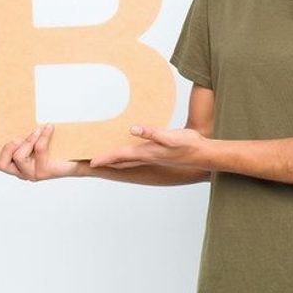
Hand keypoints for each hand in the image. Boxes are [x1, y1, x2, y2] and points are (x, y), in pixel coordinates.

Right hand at [0, 123, 80, 181]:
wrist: (78, 159)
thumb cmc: (55, 148)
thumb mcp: (35, 139)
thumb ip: (23, 134)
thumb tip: (16, 118)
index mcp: (15, 165)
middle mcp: (21, 172)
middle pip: (1, 163)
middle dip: (7, 147)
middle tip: (18, 137)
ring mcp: (32, 174)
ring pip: (18, 156)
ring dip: (27, 140)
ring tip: (37, 130)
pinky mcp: (44, 172)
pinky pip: (38, 150)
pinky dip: (42, 136)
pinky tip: (49, 128)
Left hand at [88, 126, 209, 169]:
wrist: (204, 154)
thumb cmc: (189, 145)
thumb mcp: (171, 137)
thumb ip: (152, 133)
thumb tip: (133, 129)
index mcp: (146, 153)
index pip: (120, 156)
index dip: (105, 158)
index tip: (90, 162)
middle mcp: (146, 156)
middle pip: (119, 161)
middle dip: (104, 162)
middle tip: (89, 164)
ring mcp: (151, 157)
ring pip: (126, 160)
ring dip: (113, 160)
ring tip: (101, 158)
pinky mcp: (156, 154)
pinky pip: (135, 156)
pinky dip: (125, 155)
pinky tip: (126, 150)